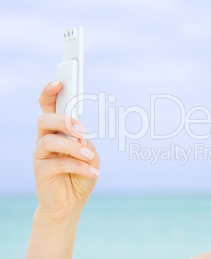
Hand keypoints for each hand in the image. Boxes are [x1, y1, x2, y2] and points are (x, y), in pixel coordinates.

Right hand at [32, 81, 99, 220]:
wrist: (70, 204)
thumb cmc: (80, 175)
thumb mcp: (90, 156)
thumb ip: (86, 144)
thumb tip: (80, 139)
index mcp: (57, 131)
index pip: (48, 107)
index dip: (49, 93)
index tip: (59, 82)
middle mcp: (45, 140)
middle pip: (45, 120)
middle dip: (64, 121)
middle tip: (83, 130)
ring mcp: (41, 156)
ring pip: (49, 141)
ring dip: (73, 147)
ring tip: (90, 155)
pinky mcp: (41, 172)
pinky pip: (58, 163)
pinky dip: (79, 166)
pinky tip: (93, 172)